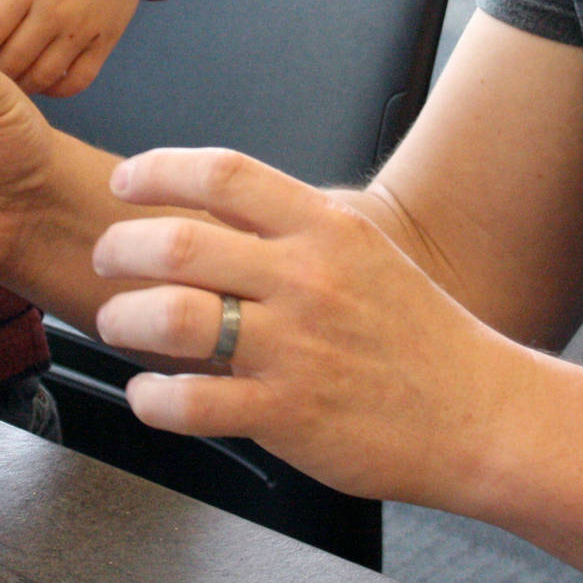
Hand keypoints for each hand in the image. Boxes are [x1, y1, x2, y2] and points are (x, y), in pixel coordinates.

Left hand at [90, 147, 525, 506]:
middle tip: (105, 260)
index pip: (224, 173)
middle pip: (179, 241)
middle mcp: (306, 279)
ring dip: (122, 318)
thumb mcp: (363, 254)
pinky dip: (151, 397)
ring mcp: (295, 347)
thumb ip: (292, 230)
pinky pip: (190, 402)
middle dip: (119, 248)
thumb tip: (211, 207)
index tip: (126, 180)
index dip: (159, 169)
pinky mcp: (287, 414)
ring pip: (172, 317)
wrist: (477, 414)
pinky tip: (148, 393)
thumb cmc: (417, 336)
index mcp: (325, 229)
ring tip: (116, 324)